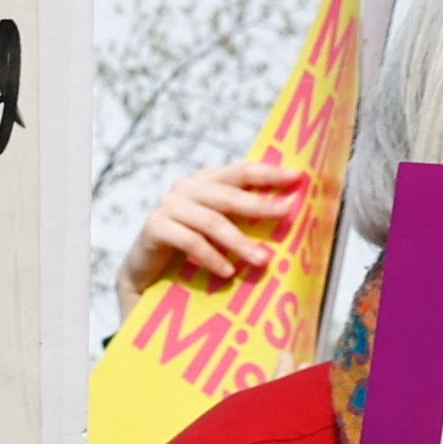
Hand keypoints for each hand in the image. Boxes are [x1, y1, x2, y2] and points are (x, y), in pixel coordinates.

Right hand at [126, 163, 305, 294]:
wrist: (146, 270)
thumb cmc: (190, 247)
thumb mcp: (217, 226)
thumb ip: (241, 214)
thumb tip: (286, 212)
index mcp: (206, 180)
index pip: (240, 171)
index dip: (268, 173)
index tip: (296, 177)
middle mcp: (186, 187)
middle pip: (228, 195)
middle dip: (260, 205)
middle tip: (286, 213)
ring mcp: (168, 206)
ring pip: (212, 221)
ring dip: (239, 242)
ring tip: (261, 260)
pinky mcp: (155, 228)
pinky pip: (190, 241)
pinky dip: (211, 257)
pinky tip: (227, 272)